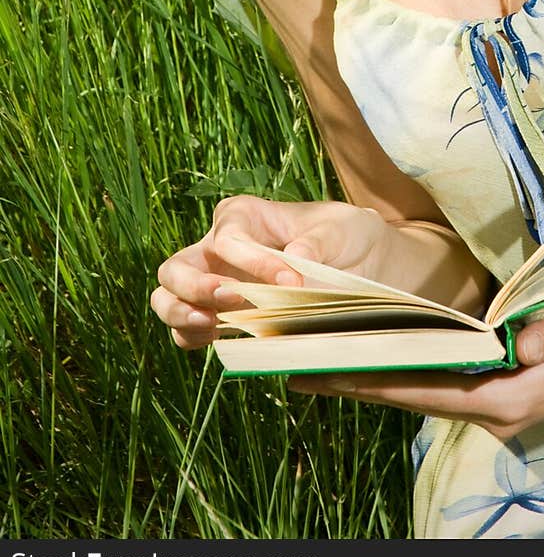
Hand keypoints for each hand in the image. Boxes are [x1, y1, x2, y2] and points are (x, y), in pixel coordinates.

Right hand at [150, 196, 390, 350]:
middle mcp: (219, 250)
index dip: (253, 260)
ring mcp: (214, 286)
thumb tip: (294, 258)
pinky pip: (187, 332)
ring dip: (181, 313)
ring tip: (212, 325)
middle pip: (178, 266)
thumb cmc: (346, 236)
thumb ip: (318, 240)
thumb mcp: (342, 227)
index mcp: (244, 216)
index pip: (229, 236)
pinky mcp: (221, 319)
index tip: (291, 283)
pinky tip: (218, 340)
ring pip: (168, 298)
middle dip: (195, 285)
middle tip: (234, 299)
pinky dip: (192, 339)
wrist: (363, 267)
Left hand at [285, 289, 543, 439]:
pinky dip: (405, 363)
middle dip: (358, 376)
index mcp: (511, 396)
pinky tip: (376, 345)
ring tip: (321, 353)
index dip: (375, 379)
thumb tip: (517, 340)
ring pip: (423, 385)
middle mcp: (497, 404)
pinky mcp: (502, 382)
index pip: (428, 389)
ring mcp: (498, 396)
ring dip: (376, 370)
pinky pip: (441, 376)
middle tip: (299, 361)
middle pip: (414, 391)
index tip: (327, 369)